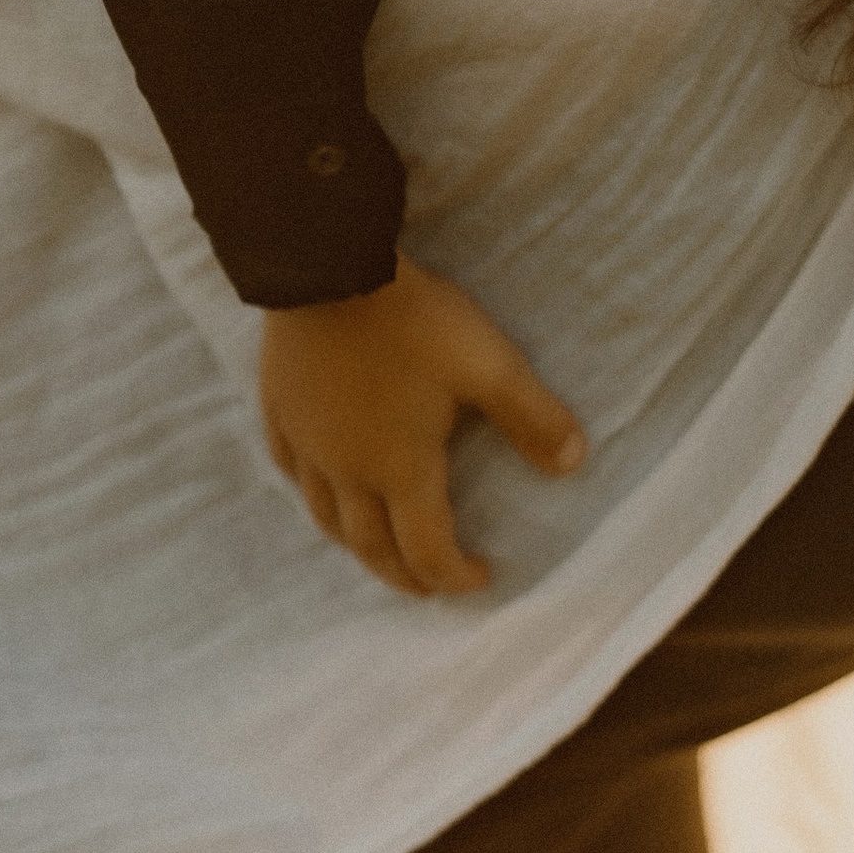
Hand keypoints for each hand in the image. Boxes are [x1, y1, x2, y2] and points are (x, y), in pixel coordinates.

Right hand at [259, 256, 585, 599]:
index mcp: (399, 468)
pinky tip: (321, 486)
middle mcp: (347, 471)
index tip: (481, 578)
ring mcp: (308, 443)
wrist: (326, 267)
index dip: (454, 574)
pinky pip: (292, 472)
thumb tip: (572, 464)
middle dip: (404, 575)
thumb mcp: (489, 364)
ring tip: (378, 550)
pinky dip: (314, 496)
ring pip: (326, 518)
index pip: (426, 548)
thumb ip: (532, 417)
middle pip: (371, 547)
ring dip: (357, 545)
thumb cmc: (411, 320)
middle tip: (429, 585)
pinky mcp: (280, 411)